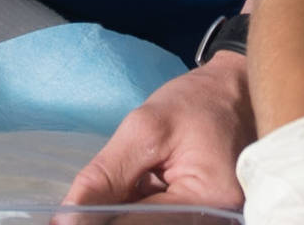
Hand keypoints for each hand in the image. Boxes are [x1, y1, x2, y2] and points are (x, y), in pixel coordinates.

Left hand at [64, 53, 255, 207]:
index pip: (136, 224)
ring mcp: (215, 221)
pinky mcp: (208, 218)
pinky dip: (140, 207)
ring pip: (147, 223)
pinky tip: (146, 183)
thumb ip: (104, 177)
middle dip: (111, 213)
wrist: (238, 93)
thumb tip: (65, 219)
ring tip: (139, 174)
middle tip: (115, 178)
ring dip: (125, 208)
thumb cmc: (198, 102)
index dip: (94, 220)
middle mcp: (218, 221)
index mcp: (210, 200)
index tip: (66, 215)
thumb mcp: (144, 127)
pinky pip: (162, 220)